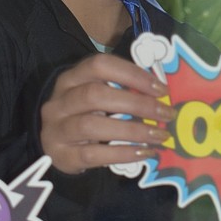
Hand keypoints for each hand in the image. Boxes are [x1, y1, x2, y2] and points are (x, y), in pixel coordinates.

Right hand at [40, 52, 172, 174]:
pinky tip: (145, 152)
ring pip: (91, 125)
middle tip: (166, 114)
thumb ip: (121, 90)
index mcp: (71, 78)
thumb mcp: (96, 97)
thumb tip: (162, 94)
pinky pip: (93, 154)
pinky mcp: (62, 156)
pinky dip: (123, 153)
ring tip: (159, 136)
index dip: (132, 74)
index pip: (99, 65)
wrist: (54, 146)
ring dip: (132, 130)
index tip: (161, 89)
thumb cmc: (84, 115)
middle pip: (95, 95)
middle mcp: (59, 101)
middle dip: (137, 103)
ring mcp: (57, 129)